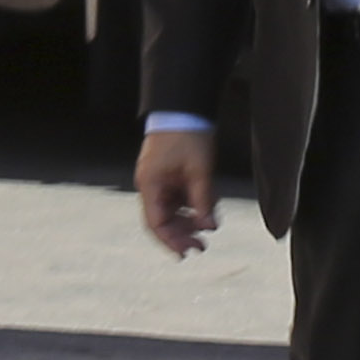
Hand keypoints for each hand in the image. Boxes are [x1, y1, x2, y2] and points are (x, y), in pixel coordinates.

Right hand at [135, 126, 219, 257]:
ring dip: (188, 222)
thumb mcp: (199, 171)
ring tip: (208, 229)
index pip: (155, 222)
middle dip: (181, 235)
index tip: (186, 253)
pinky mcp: (170, 175)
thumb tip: (209, 227)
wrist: (185, 107)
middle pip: (162, 220)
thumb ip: (203, 201)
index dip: (170, 241)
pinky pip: (178, 199)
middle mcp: (151, 184)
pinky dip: (191, 208)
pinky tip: (206, 212)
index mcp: (150, 184)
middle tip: (201, 247)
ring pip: (172, 211)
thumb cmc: (188, 134)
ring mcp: (160, 180)